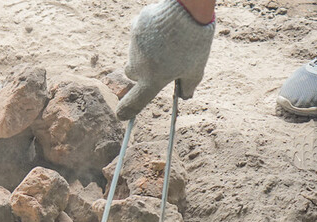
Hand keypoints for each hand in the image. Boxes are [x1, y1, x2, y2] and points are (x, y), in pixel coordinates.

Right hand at [115, 0, 214, 119]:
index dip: (126, 111)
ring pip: (136, 53)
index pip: (135, 102)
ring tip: (168, 40)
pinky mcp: (134, 28)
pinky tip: (163, 27)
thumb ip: (188, 86)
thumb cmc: (194, 43)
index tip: (120, 115)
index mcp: (152, 80)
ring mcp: (134, 47)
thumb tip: (185, 95)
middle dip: (141, 71)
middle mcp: (138, 66)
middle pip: (133, 74)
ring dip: (146, 50)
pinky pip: (138, 34)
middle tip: (160, 62)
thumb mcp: (196, 69)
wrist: (187, 11)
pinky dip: (147, 34)